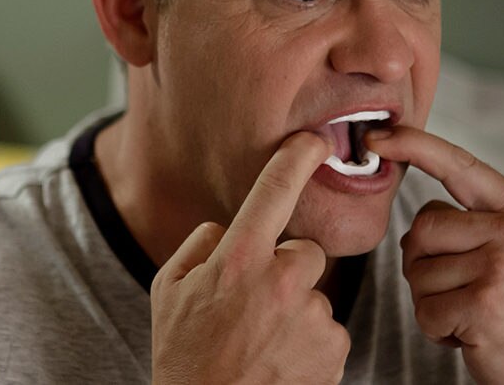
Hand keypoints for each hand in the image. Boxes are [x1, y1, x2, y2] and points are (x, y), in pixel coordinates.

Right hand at [151, 132, 348, 383]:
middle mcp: (281, 280)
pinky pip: (329, 329)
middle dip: (285, 271)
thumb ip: (200, 245)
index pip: (273, 191)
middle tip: (254, 308)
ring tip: (261, 343)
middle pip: (304, 251)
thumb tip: (228, 226)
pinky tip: (280, 361)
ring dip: (295, 312)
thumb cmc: (185, 358)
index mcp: (237, 259)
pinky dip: (310, 343)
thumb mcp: (168, 291)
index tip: (314, 141)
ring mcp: (312, 315)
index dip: (296, 158)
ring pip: (314, 294)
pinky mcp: (335, 348)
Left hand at [367, 127, 503, 383]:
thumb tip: (417, 219)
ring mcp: (502, 265)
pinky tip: (473, 336)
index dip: (414, 145)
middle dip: (426, 266)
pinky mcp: (484, 302)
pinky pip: (425, 310)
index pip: (458, 164)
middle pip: (422, 226)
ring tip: (474, 315)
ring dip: (433, 303)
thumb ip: (476, 225)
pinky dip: (438, 331)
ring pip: (417, 271)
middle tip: (465, 294)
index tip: (377, 135)